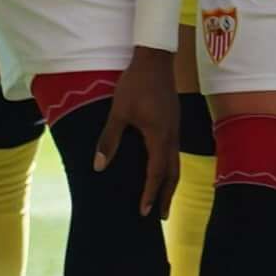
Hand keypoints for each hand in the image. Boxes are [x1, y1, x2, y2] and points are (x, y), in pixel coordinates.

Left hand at [106, 46, 182, 219]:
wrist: (155, 59)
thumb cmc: (136, 84)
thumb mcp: (119, 112)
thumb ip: (109, 140)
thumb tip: (99, 167)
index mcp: (159, 136)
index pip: (156, 173)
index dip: (149, 193)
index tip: (143, 212)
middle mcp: (172, 136)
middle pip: (173, 173)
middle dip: (166, 196)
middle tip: (160, 216)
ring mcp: (175, 129)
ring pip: (176, 163)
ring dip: (169, 183)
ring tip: (164, 198)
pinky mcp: (174, 122)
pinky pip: (174, 152)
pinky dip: (169, 168)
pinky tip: (162, 169)